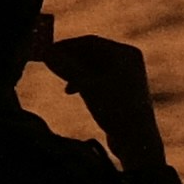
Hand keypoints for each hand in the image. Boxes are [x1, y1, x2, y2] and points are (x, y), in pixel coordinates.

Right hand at [36, 33, 165, 171]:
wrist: (137, 142)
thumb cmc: (115, 110)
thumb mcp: (87, 86)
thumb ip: (67, 68)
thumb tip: (46, 52)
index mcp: (126, 53)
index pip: (91, 41)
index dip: (67, 45)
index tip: (47, 51)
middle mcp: (129, 61)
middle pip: (92, 53)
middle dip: (70, 59)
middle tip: (49, 63)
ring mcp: (127, 76)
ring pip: (94, 67)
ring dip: (75, 72)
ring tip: (61, 81)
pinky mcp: (122, 91)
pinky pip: (98, 79)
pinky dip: (84, 82)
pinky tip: (71, 91)